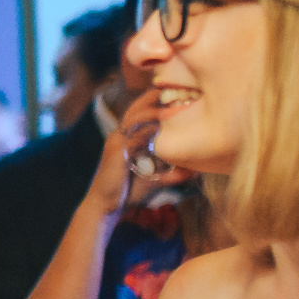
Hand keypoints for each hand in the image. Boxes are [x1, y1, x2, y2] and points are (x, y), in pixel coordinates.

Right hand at [90, 88, 196, 216]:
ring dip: (155, 110)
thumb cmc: (127, 193)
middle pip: (135, 107)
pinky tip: (163, 126)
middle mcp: (118, 135)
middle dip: (155, 97)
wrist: (105, 206)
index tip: (176, 95)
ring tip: (175, 107)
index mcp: (124, 138)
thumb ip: (171, 173)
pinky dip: (149, 129)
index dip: (154, 102)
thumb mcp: (153, 179)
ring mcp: (116, 142)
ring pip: (134, 117)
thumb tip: (193, 170)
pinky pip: (133, 134)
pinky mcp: (117, 151)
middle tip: (177, 91)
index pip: (138, 112)